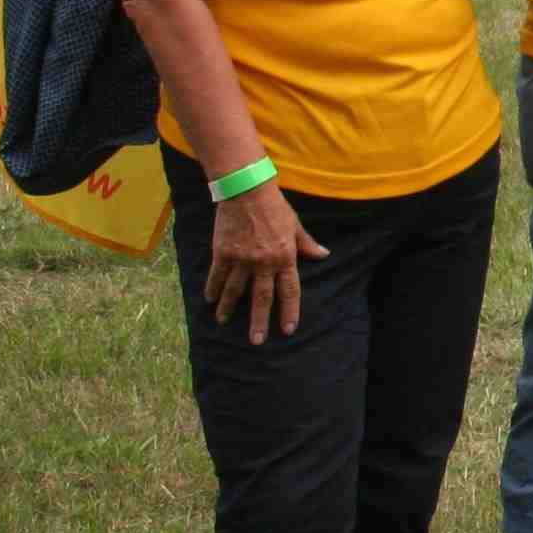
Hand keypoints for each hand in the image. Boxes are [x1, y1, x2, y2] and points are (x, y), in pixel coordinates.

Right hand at [206, 181, 328, 344]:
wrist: (247, 191)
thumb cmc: (274, 207)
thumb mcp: (295, 225)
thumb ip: (306, 244)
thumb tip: (323, 255)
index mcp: (285, 257)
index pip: (290, 291)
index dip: (289, 311)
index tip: (287, 329)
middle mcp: (264, 263)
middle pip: (262, 298)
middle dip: (259, 321)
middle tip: (255, 341)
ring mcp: (242, 259)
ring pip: (236, 290)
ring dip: (230, 308)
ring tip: (223, 322)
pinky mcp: (223, 252)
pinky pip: (217, 276)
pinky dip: (213, 289)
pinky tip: (209, 300)